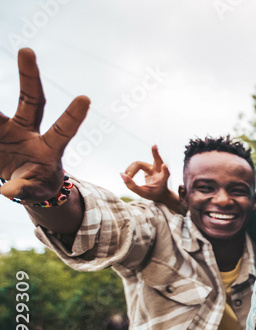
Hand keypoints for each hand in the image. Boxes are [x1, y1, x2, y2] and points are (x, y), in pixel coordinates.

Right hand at [0, 48, 89, 202]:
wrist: (19, 180)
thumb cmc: (37, 183)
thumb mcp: (34, 189)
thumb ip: (24, 188)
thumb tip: (9, 191)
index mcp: (48, 147)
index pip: (63, 131)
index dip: (73, 116)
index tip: (86, 98)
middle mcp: (28, 130)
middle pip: (31, 100)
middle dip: (29, 75)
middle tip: (27, 50)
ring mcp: (8, 128)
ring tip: (18, 56)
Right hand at [122, 145, 171, 200]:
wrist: (160, 193)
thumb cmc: (153, 194)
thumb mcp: (143, 194)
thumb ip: (132, 186)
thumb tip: (122, 175)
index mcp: (162, 180)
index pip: (166, 174)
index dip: (165, 170)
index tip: (164, 165)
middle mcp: (159, 171)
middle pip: (157, 160)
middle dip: (155, 153)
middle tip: (154, 146)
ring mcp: (154, 167)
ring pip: (140, 163)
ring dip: (131, 170)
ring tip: (126, 178)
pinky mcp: (148, 167)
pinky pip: (136, 165)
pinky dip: (130, 170)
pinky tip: (127, 175)